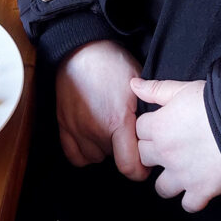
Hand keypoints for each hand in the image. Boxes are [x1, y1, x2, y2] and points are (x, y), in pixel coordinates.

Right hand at [56, 40, 146, 180]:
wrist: (82, 50)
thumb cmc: (113, 64)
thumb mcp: (139, 84)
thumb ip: (147, 111)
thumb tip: (157, 134)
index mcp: (117, 121)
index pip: (129, 167)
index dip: (140, 170)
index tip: (145, 163)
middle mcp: (95, 129)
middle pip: (113, 159)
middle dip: (123, 150)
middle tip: (128, 132)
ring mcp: (76, 129)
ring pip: (94, 158)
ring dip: (104, 149)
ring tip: (109, 130)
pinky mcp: (63, 125)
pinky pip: (74, 155)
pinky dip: (84, 151)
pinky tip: (92, 139)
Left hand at [131, 77, 220, 210]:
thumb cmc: (215, 103)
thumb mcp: (184, 89)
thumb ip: (156, 89)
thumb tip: (133, 85)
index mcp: (158, 127)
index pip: (138, 130)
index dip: (150, 126)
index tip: (162, 125)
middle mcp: (165, 154)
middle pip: (144, 157)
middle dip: (155, 152)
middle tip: (171, 146)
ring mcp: (182, 175)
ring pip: (161, 188)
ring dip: (169, 181)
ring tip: (182, 171)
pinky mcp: (201, 190)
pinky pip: (188, 205)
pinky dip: (192, 199)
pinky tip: (198, 188)